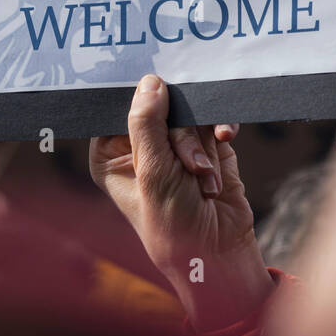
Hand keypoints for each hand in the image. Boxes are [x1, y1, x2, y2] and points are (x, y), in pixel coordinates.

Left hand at [90, 75, 274, 329]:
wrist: (220, 253)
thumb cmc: (173, 224)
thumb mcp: (153, 173)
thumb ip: (148, 124)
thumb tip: (149, 81)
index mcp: (110, 154)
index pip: (118, 108)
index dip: (139, 99)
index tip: (158, 91)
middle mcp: (140, 147)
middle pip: (160, 107)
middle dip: (181, 136)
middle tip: (189, 165)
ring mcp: (174, 145)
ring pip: (189, 114)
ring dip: (201, 145)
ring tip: (204, 178)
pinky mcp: (206, 145)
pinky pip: (212, 119)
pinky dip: (219, 130)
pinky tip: (224, 141)